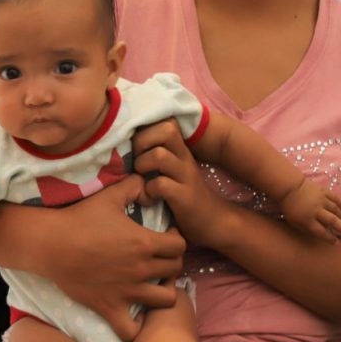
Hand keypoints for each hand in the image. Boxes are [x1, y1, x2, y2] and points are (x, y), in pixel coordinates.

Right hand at [40, 174, 185, 341]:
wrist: (52, 244)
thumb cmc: (80, 218)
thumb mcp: (109, 196)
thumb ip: (132, 186)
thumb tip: (144, 181)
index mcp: (145, 243)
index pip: (180, 246)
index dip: (176, 240)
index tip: (166, 237)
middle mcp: (141, 269)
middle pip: (176, 271)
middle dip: (172, 264)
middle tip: (160, 259)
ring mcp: (127, 291)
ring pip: (166, 300)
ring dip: (163, 292)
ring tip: (153, 284)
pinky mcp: (110, 308)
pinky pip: (132, 330)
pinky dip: (136, 326)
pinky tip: (132, 313)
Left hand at [132, 119, 230, 247]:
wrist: (213, 220)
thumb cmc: (184, 193)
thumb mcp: (173, 169)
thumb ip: (158, 153)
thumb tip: (127, 142)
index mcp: (180, 148)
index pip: (166, 121)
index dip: (147, 128)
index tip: (137, 146)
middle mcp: (185, 157)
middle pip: (166, 129)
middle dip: (142, 142)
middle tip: (136, 160)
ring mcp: (186, 176)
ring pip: (160, 155)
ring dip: (143, 164)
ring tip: (141, 177)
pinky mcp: (185, 197)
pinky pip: (161, 185)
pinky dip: (149, 190)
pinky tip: (149, 197)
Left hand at [280, 181, 340, 242]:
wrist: (288, 187)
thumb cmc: (290, 207)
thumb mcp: (294, 222)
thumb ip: (307, 230)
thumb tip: (322, 234)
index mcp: (307, 220)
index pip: (321, 232)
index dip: (330, 238)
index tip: (337, 243)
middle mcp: (315, 210)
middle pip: (333, 221)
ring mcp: (320, 200)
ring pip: (335, 210)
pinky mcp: (323, 191)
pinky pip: (335, 199)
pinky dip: (340, 204)